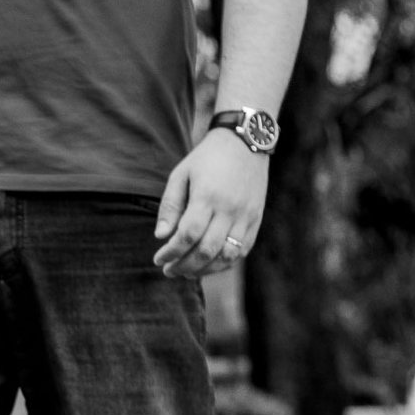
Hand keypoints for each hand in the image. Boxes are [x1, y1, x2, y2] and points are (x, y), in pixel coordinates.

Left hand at [153, 130, 269, 279]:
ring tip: (186, 272)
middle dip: (184, 266)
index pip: (188, 235)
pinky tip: (208, 265)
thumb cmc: (206, 159)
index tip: (158, 260)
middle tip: (168, 271)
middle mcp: (230, 208)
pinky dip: (224, 263)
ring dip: (204, 270)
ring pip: (226, 255)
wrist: (244, 142)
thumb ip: (170, 206)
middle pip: (207, 249)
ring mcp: (246, 215)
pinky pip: (242, 250)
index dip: (171, 252)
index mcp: (208, 196)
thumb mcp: (180, 175)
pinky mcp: (256, 219)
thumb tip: (161, 236)